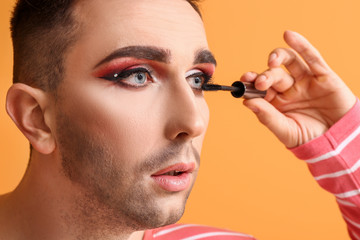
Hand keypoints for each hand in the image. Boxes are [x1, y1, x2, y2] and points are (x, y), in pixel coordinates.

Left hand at [242, 31, 355, 147]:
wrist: (339, 143)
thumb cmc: (310, 139)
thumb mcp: (286, 130)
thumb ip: (267, 116)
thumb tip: (246, 102)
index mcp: (276, 102)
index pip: (259, 88)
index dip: (250, 83)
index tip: (242, 80)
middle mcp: (289, 89)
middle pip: (273, 75)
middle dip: (265, 76)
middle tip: (260, 83)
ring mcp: (305, 81)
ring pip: (289, 62)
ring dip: (278, 57)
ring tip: (272, 61)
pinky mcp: (323, 76)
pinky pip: (312, 58)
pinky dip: (301, 46)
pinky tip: (289, 36)